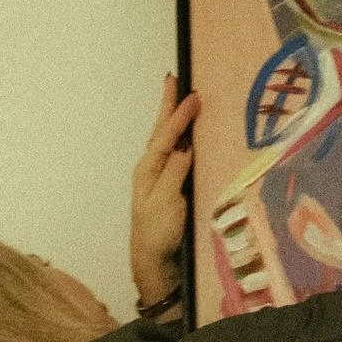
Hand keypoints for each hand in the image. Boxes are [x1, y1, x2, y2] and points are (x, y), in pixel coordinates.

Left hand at [130, 75, 200, 304]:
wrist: (153, 262)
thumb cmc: (157, 234)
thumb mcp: (166, 202)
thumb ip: (174, 172)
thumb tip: (185, 147)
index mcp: (148, 169)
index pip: (166, 136)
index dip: (179, 115)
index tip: (193, 95)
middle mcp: (151, 169)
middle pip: (161, 131)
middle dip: (168, 106)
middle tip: (174, 80)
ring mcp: (159, 178)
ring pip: (167, 140)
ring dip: (174, 119)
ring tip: (179, 99)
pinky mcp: (170, 188)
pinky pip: (175, 154)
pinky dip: (180, 139)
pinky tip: (187, 136)